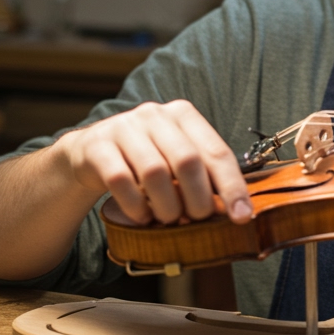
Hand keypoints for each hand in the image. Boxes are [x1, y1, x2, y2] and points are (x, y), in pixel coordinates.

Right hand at [55, 100, 251, 226]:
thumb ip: (203, 175)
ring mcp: (124, 128)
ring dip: (167, 205)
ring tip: (168, 219)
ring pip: (155, 172)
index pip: (217, 152)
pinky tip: (143, 216)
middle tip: (197, 220)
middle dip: (198, 199)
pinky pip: (121, 181)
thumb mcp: (176, 159)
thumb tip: (236, 211)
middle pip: (187, 161)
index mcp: (183, 115)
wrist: (91, 152)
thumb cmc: (146, 159)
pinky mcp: (98, 147)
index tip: (241, 216)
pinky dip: (137, 206)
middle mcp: (155, 115)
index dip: (232, 187)